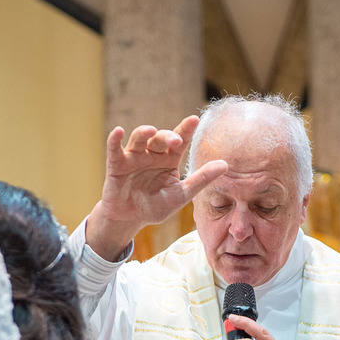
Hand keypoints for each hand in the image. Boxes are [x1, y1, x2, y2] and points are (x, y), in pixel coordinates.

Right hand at [86, 116, 227, 260]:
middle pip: (160, 138)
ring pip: (139, 138)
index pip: (180, 141)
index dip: (186, 129)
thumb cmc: (155, 206)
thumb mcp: (181, 195)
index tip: (195, 119)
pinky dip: (115, 140)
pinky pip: (114, 149)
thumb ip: (201, 180)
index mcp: (169, 160)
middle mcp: (152, 154)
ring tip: (151, 131)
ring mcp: (133, 158)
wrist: (131, 219)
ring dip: (144, 132)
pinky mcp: (116, 165)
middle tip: (177, 141)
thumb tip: (225, 165)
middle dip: (168, 136)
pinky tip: (118, 131)